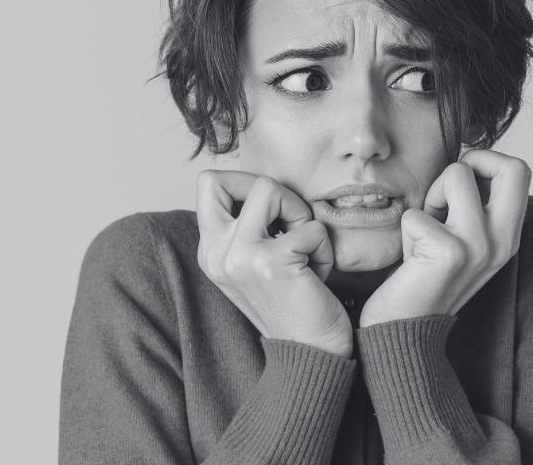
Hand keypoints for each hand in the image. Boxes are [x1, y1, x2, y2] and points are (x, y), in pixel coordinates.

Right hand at [196, 170, 352, 357]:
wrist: (309, 355)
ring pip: (269, 188)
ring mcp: (239, 257)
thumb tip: (264, 186)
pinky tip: (318, 272)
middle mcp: (216, 252)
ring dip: (299, 211)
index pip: (208, 185)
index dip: (244, 183)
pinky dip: (324, 245)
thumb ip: (248, 226)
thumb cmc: (291, 300)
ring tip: (305, 244)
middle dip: (263, 186)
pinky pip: (310, 225)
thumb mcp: (255, 262)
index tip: (272, 209)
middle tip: (286, 217)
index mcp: (211, 251)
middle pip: (217, 178)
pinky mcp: (271, 263)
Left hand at [359, 150, 531, 326]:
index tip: (458, 182)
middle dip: (470, 163)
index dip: (484, 161)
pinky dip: (406, 228)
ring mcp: (479, 246)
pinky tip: (410, 255)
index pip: (519, 171)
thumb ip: (471, 204)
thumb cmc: (424, 272)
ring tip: (425, 226)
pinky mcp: (448, 253)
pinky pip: (416, 213)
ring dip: (431, 195)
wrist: (405, 327)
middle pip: (512, 167)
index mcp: (509, 234)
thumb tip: (462, 163)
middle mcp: (503, 240)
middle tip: (447, 191)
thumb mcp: (461, 237)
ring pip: (456, 174)